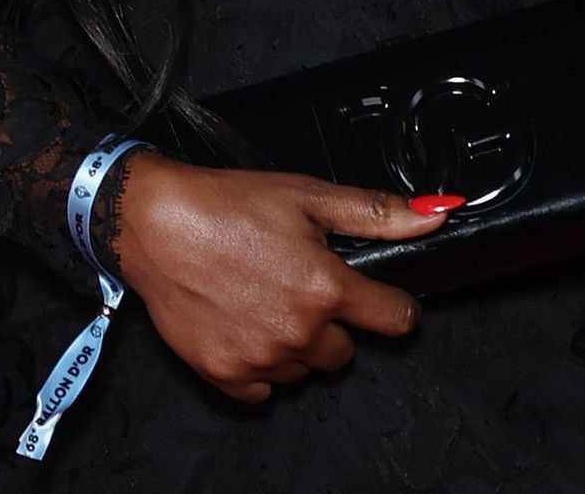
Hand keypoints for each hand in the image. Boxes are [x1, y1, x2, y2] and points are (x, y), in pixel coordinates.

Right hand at [107, 154, 439, 403]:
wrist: (149, 222)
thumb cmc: (223, 204)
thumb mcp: (305, 194)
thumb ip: (375, 214)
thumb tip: (435, 218)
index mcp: (327, 287)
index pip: (396, 319)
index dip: (390, 304)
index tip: (373, 296)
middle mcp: (300, 330)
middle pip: (347, 352)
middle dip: (332, 324)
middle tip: (296, 287)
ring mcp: (262, 357)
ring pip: (306, 370)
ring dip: (296, 345)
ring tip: (262, 301)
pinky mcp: (226, 373)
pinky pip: (264, 390)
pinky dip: (260, 367)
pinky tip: (243, 328)